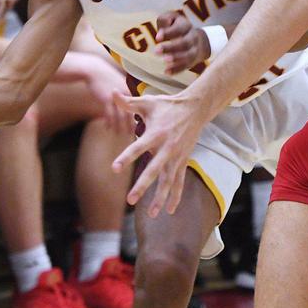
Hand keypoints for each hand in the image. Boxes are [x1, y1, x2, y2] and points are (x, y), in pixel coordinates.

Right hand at [85, 59, 133, 133]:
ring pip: (120, 116)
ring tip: (120, 135)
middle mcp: (125, 95)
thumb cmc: (106, 78)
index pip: (137, 108)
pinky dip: (109, 122)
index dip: (138, 118)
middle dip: (132, 126)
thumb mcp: (119, 84)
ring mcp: (116, 97)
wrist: (95, 70)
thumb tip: (128, 105)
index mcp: (129, 92)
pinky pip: (109, 114)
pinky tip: (108, 128)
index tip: (140, 128)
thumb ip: (125, 94)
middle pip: (131, 113)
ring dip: (120, 127)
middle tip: (133, 136)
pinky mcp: (106, 99)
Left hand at [111, 90, 207, 215]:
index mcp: (155, 133)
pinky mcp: (183, 161)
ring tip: (153, 214)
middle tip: (130, 200)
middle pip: (154, 170)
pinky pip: (179, 181)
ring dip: (160, 197)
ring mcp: (177, 156)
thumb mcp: (148, 101)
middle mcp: (167, 147)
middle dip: (142, 185)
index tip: (114, 168)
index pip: (138, 147)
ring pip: (168, 181)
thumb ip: (128, 102)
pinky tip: (169, 210)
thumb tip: (112, 94)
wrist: (196, 109)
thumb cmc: (168, 105)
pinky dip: (176, 196)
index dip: (126, 158)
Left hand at [154, 10, 208, 74]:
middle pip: (185, 43)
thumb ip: (164, 20)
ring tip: (164, 61)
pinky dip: (177, 70)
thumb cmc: (178, 27)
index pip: (179, 28)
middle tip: (156, 51)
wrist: (200, 40)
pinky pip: (187, 66)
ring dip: (176, 58)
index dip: (169, 33)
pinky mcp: (193, 61)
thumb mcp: (172, 18)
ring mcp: (194, 50)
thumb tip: (160, 33)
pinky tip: (167, 72)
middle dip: (171, 47)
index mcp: (186, 26)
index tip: (157, 38)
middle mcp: (193, 38)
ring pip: (188, 55)